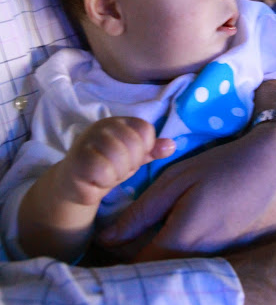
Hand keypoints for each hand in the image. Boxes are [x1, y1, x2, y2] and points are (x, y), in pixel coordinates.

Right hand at [59, 116, 174, 206]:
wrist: (75, 183)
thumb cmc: (107, 166)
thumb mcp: (133, 157)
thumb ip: (151, 150)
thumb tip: (172, 146)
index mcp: (120, 121)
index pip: (145, 131)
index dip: (142, 150)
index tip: (129, 158)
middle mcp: (103, 126)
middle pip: (134, 146)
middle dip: (129, 165)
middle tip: (115, 168)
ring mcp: (87, 140)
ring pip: (119, 160)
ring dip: (115, 175)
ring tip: (105, 174)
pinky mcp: (76, 159)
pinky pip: (103, 172)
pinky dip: (103, 182)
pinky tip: (94, 180)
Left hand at [98, 120, 275, 260]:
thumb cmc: (224, 166)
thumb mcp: (177, 180)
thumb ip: (140, 212)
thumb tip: (106, 238)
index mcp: (181, 244)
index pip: (135, 269)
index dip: (119, 258)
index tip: (111, 244)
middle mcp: (203, 266)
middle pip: (161, 275)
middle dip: (142, 261)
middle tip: (136, 237)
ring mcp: (227, 269)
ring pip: (185, 274)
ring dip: (170, 261)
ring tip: (167, 233)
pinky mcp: (246, 265)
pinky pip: (210, 270)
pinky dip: (197, 258)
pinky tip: (202, 233)